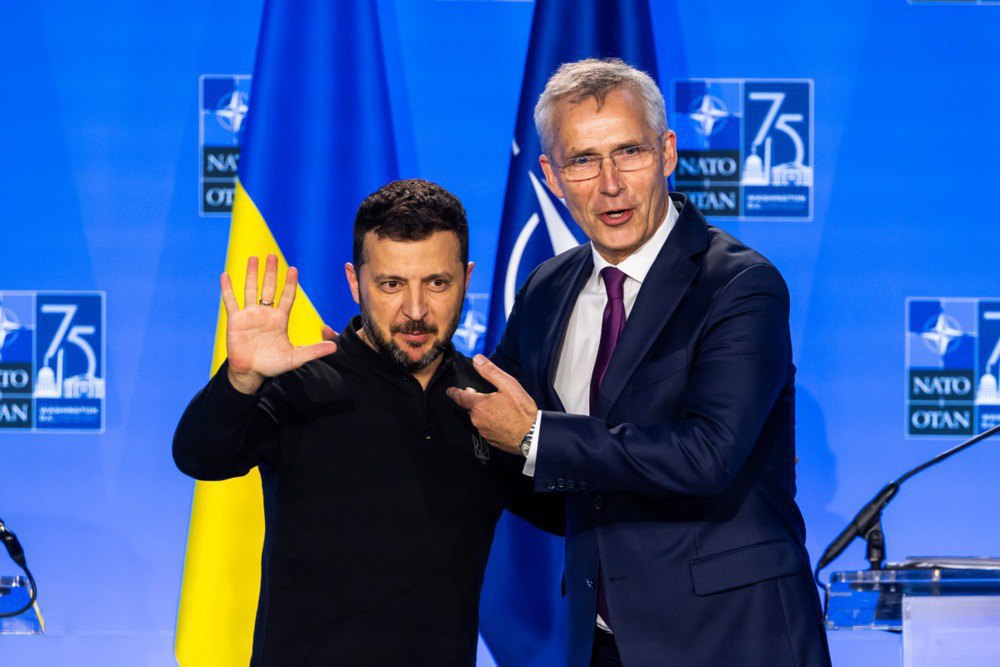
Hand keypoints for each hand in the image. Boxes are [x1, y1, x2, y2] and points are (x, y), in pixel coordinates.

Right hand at [221, 254, 336, 393]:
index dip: (289, 283)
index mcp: (280, 319)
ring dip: (252, 274)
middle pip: (269, 288)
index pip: (287, 297)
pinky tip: (225, 276)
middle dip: (271, 272)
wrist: (251, 372)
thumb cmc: (273, 365)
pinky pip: (231, 302)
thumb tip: (335, 347)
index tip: (293, 269)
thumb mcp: (296, 358)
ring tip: (253, 258)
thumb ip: (314, 351)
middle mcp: (265, 314)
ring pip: (251, 290)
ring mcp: (250, 316)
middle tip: (272, 255)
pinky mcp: (235, 321)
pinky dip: (228, 289)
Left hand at [446, 355, 536, 454]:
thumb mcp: (508, 385)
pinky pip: (487, 429)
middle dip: (476, 402)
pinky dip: (491, 423)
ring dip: (485, 413)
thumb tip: (477, 359)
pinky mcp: (491, 441)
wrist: (532, 435)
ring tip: (500, 409)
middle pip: (471, 408)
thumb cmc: (521, 410)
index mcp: (479, 406)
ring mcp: (484, 432)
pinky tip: (503, 421)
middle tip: (487, 397)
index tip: (450, 391)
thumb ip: (490, 372)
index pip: (461, 397)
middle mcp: (477, 420)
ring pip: (479, 419)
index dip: (454, 393)